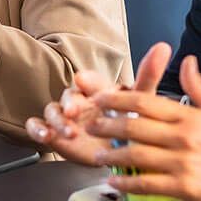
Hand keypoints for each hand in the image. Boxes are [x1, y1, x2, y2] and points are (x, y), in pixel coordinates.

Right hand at [26, 42, 171, 163]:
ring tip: (69, 132)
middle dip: (70, 102)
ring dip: (57, 119)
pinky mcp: (54, 133)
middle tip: (74, 111)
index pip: (90, 80)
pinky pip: (37, 126)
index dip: (86, 80)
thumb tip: (163, 47)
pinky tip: (44, 136)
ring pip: (52, 110)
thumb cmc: (127, 122)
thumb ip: (148, 76)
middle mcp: (79, 100)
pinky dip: (37, 129)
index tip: (82, 79)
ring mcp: (64, 116)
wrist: (119, 153)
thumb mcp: (141, 101)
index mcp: (98, 90)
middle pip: (69, 94)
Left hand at [87, 55, 200, 200]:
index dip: (117, 99)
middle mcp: (183, 137)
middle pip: (133, 127)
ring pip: (135, 156)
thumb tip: (187, 60)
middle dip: (106, 125)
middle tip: (89, 125)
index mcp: (189, 116)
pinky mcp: (184, 188)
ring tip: (96, 156)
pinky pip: (147, 184)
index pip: (145, 102)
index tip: (100, 99)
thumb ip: (199, 87)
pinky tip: (113, 182)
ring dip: (111, 156)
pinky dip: (126, 183)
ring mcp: (182, 163)